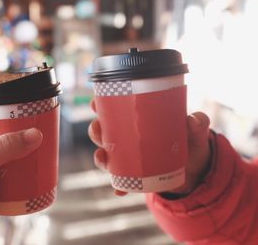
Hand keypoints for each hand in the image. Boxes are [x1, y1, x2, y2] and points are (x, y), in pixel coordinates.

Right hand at [88, 99, 210, 196]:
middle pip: (102, 132)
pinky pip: (122, 182)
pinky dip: (119, 186)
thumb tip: (192, 120)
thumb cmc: (191, 140)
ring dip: (100, 157)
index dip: (99, 104)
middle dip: (95, 130)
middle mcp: (127, 138)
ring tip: (103, 158)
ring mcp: (128, 158)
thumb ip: (198, 122)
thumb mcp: (196, 130)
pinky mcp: (134, 176)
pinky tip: (119, 190)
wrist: (196, 168)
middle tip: (99, 128)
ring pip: (106, 156)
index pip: (113, 109)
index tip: (95, 103)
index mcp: (136, 120)